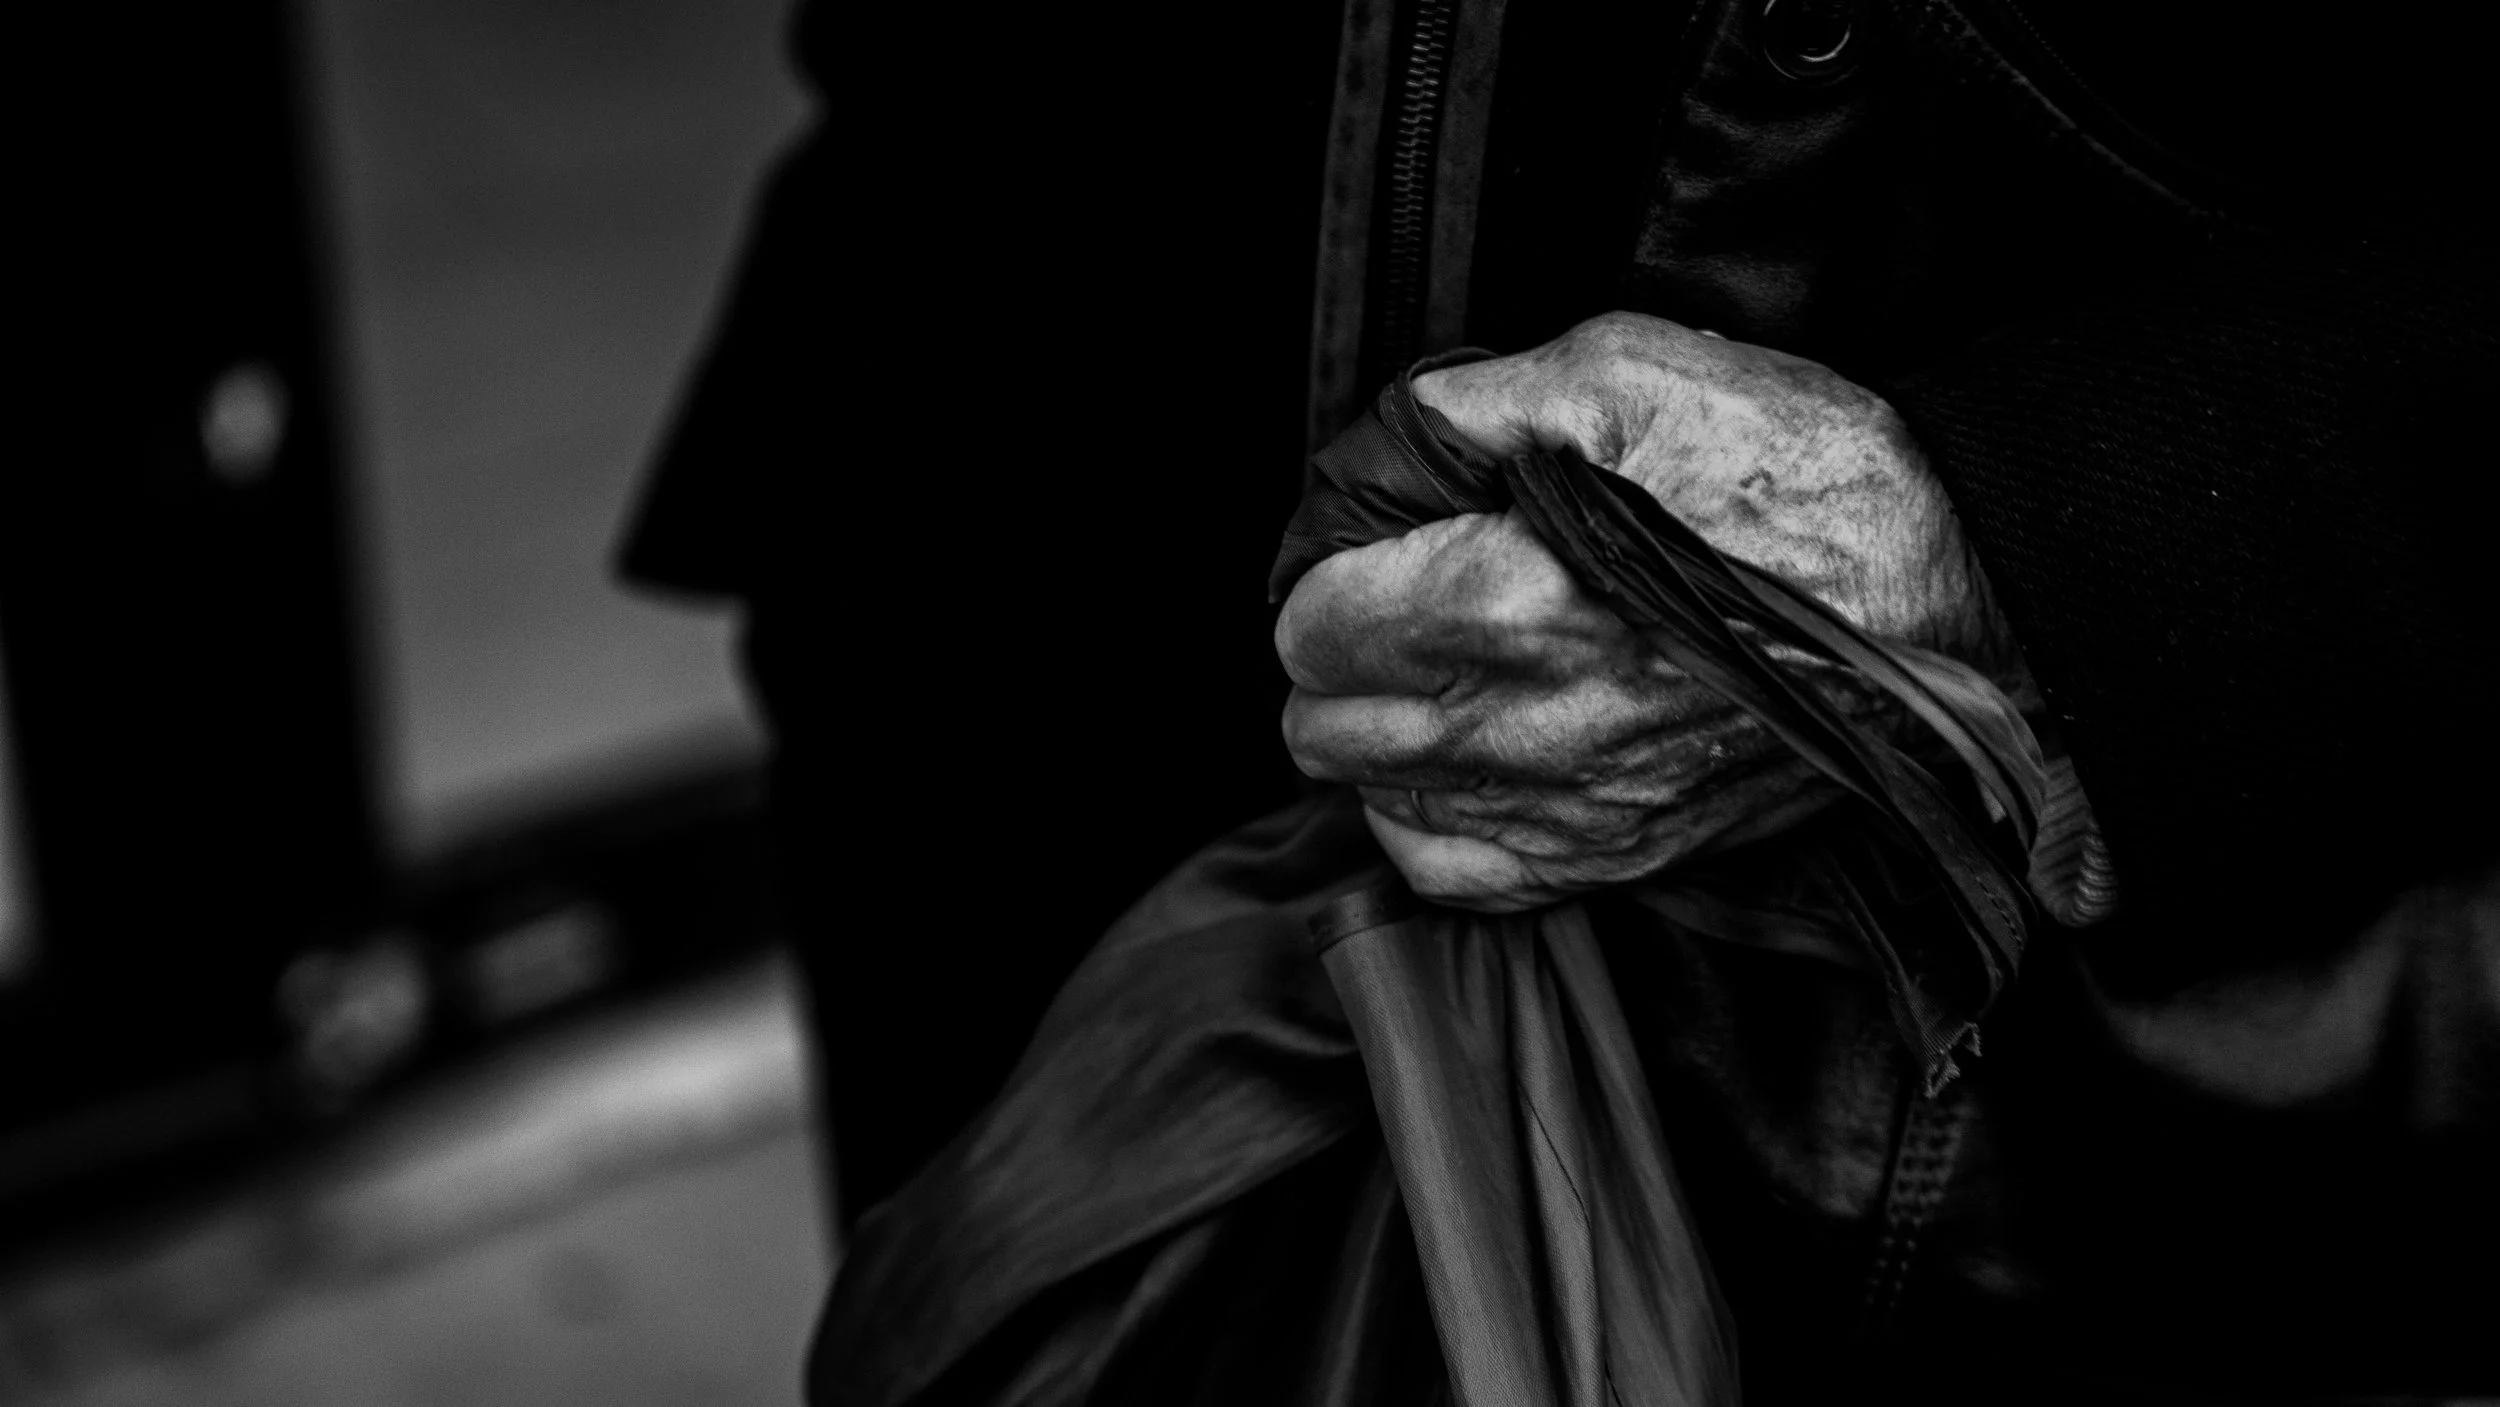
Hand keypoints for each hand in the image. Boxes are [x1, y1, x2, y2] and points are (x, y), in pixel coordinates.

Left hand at [1276, 312, 2016, 910]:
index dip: (1333, 571)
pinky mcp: (1621, 853)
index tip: (1380, 544)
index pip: (1308, 624)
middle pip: (1321, 724)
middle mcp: (1519, 729)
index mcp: (1499, 606)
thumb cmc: (1803, 476)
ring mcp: (1569, 808)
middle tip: (1402, 600)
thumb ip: (1472, 405)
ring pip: (1376, 803)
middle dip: (1340, 655)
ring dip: (1381, 738)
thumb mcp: (1627, 372)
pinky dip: (1434, 824)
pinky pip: (1458, 877)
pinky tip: (1470, 760)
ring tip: (1438, 674)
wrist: (1950, 590)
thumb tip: (1381, 444)